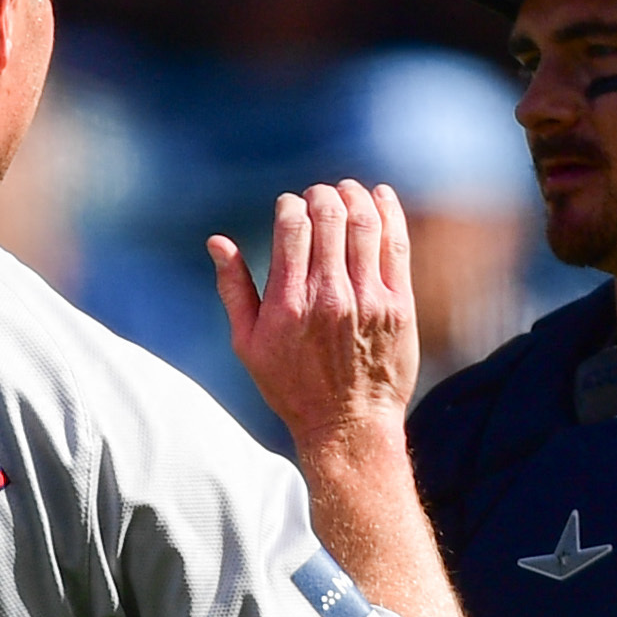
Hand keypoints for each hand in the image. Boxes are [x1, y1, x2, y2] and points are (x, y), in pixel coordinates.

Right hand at [210, 181, 419, 457]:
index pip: (292, 226)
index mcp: (288, 303)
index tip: (290, 207)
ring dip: (354, 195)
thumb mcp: (248, 344)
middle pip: (329, 216)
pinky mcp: (399, 305)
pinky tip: (380, 196)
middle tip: (318, 196)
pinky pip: (396, 244)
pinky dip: (389, 212)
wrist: (348, 425)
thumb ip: (234, 289)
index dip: (291, 204)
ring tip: (346, 191)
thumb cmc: (291, 386)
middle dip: (321, 195)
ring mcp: (368, 299)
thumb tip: (217, 242)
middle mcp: (329, 297)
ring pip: (364, 223)